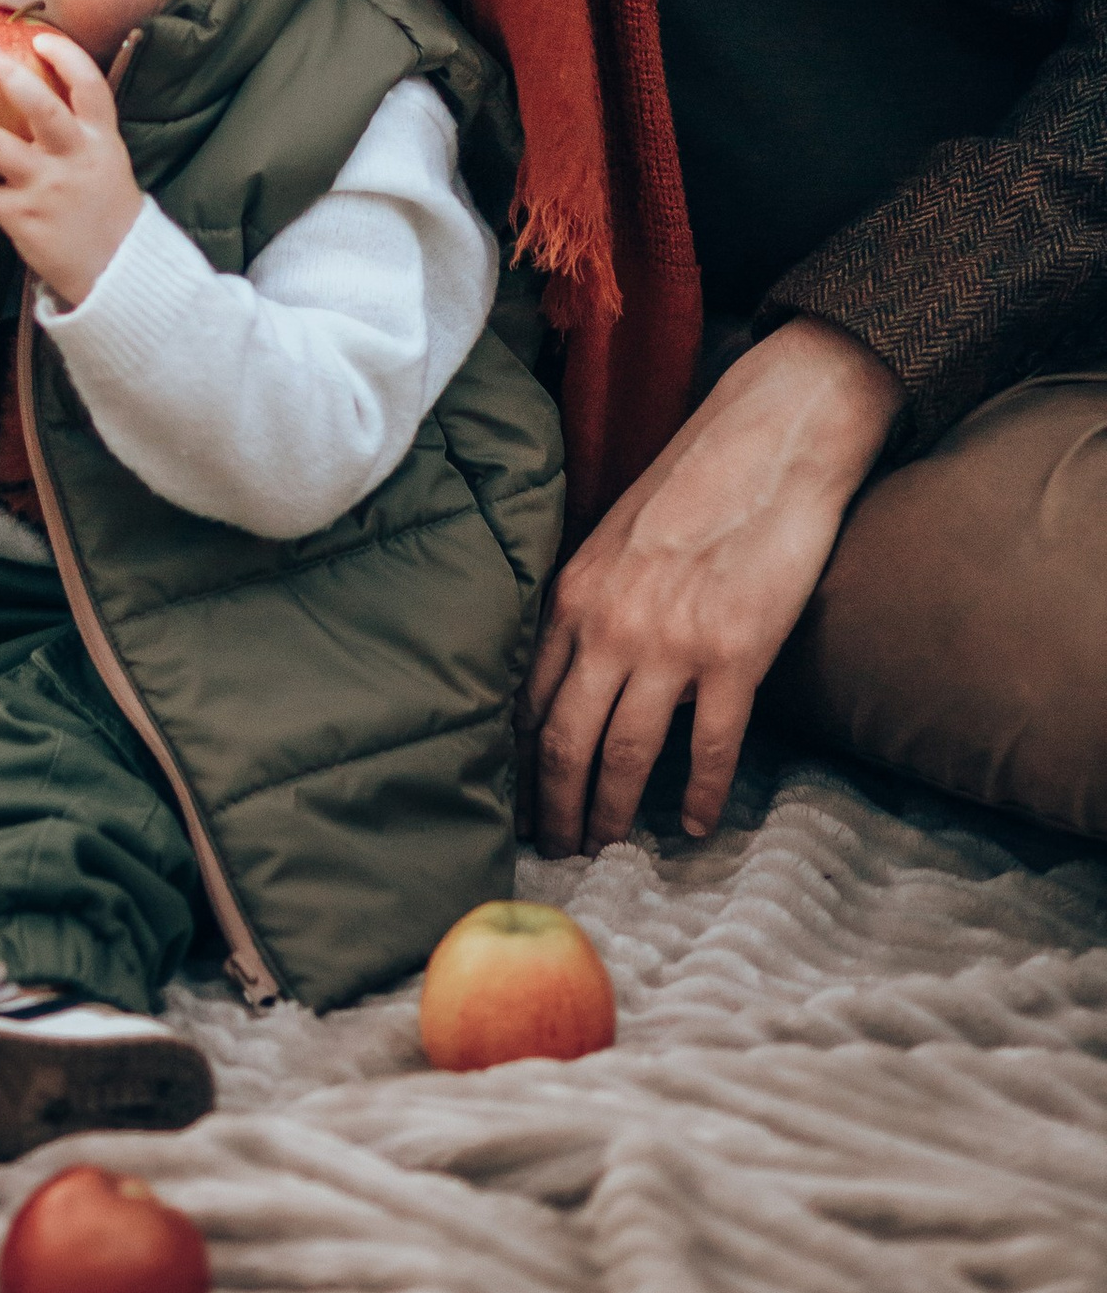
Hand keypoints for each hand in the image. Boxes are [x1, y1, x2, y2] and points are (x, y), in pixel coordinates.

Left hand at [0, 31, 143, 309]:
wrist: (117, 269)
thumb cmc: (103, 204)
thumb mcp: (105, 158)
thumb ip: (79, 124)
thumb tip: (46, 75)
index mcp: (100, 139)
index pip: (90, 86)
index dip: (66, 57)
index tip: (38, 36)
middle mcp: (76, 158)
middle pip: (43, 108)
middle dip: (9, 77)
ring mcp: (48, 188)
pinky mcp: (22, 218)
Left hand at [520, 316, 902, 851]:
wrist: (770, 441)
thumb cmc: (693, 482)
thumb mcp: (613, 537)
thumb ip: (590, 601)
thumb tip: (571, 668)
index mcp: (574, 594)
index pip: (530, 700)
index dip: (522, 762)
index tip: (522, 801)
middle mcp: (610, 624)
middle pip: (565, 742)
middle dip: (557, 806)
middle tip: (558, 851)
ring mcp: (671, 643)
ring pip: (626, 755)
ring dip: (615, 812)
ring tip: (612, 846)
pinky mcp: (735, 654)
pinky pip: (709, 747)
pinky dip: (702, 795)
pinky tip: (698, 824)